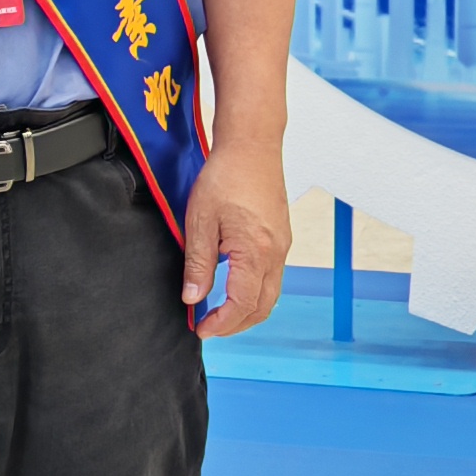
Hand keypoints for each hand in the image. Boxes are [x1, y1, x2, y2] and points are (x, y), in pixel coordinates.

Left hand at [181, 139, 289, 337]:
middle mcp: (276, 253)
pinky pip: (273, 276)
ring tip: (220, 313)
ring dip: (247, 310)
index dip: (222, 324)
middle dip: (237, 324)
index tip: (202, 329)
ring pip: (271, 293)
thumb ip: (198, 264)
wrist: (252, 146)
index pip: (243, 304)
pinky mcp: (281, 237)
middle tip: (210, 328)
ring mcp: (283, 245)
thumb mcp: (200, 221)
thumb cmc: (225, 177)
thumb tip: (193, 298)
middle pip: (263, 306)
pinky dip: (255, 292)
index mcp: (256, 252)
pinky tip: (234, 288)